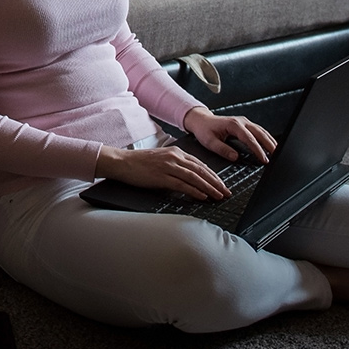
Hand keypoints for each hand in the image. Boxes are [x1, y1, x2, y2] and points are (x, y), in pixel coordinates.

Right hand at [95, 144, 230, 200]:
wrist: (122, 162)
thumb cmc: (139, 163)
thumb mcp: (162, 159)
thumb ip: (176, 166)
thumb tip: (190, 178)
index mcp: (176, 152)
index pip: (200, 164)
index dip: (214, 175)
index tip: (222, 184)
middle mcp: (175, 157)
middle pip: (201, 171)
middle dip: (216, 182)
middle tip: (226, 192)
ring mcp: (168, 167)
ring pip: (195, 178)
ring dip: (209, 188)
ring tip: (218, 196)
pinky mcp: (161, 177)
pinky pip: (182, 185)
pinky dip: (194, 191)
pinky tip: (202, 196)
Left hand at [183, 106, 275, 164]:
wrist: (201, 120)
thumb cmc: (204, 130)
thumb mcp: (209, 141)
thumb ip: (222, 149)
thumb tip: (235, 157)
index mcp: (233, 125)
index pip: (249, 138)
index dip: (257, 149)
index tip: (263, 159)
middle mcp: (241, 121)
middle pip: (260, 133)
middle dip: (269, 144)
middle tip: (277, 156)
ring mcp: (244, 122)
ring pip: (262, 131)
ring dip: (270, 141)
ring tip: (277, 152)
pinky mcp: (245, 124)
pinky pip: (259, 131)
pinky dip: (266, 138)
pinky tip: (270, 145)